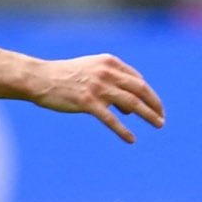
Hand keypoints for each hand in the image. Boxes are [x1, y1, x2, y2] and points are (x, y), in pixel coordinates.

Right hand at [31, 54, 166, 141]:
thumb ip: (111, 82)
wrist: (39, 78)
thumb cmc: (64, 76)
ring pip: (131, 103)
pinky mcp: (87, 102)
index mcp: (109, 62)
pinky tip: (131, 139)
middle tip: (162, 117)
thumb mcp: (91, 70)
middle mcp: (107, 72)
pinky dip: (123, 130)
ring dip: (148, 115)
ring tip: (158, 124)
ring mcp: (98, 87)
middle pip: (140, 89)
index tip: (155, 105)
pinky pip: (111, 119)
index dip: (148, 94)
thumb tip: (129, 107)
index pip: (137, 79)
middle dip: (154, 104)